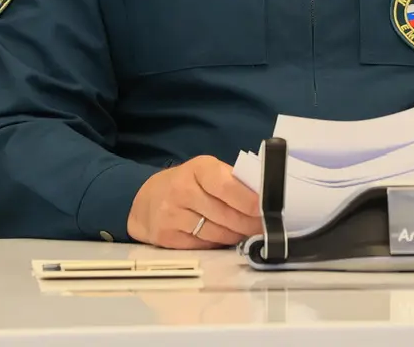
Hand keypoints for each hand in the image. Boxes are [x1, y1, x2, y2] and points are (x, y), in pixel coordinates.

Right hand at [126, 155, 261, 247]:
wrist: (146, 201)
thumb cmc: (187, 184)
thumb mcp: (206, 173)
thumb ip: (232, 183)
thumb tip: (264, 201)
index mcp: (198, 168)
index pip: (227, 186)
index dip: (248, 200)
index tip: (266, 209)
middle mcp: (182, 189)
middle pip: (225, 214)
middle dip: (249, 224)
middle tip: (264, 228)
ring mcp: (171, 214)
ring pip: (216, 233)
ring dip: (236, 236)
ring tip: (246, 233)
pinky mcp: (166, 236)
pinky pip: (202, 245)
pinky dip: (217, 244)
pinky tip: (223, 239)